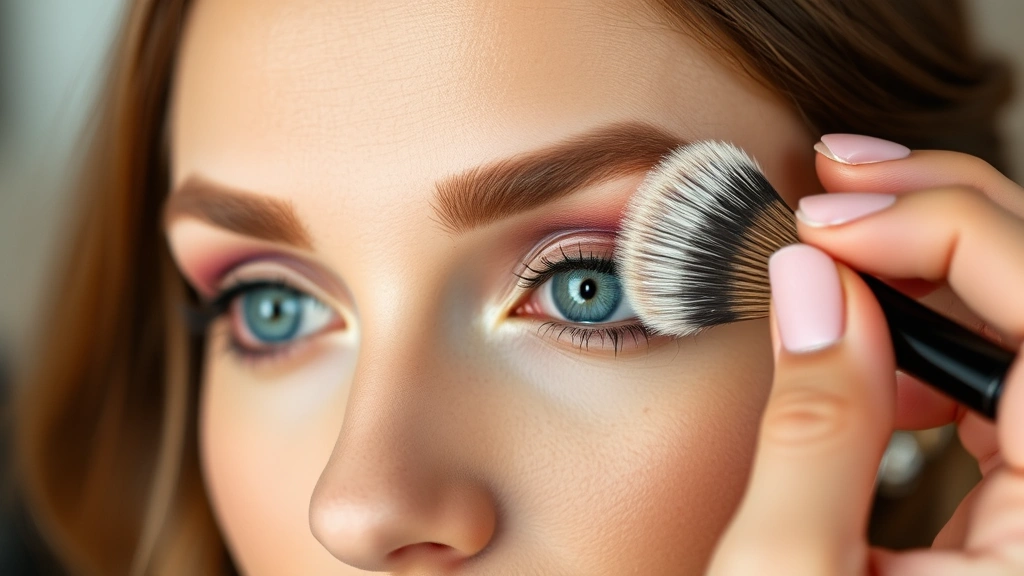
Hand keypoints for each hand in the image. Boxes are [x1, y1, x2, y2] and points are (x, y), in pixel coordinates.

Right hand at [705, 135, 1023, 574]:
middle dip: (941, 218)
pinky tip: (858, 336)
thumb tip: (808, 284)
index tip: (827, 221)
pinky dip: (923, 340)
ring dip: (928, 270)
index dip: (945, 234)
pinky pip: (997, 391)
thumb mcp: (787, 572)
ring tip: (834, 245)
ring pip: (1020, 338)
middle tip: (838, 181)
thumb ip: (809, 430)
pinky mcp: (1018, 517)